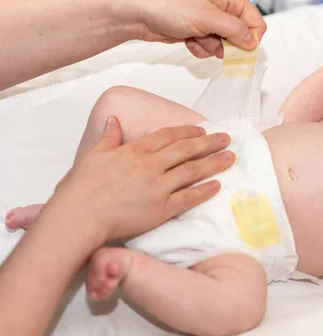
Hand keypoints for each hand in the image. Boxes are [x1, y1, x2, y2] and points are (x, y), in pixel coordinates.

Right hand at [44, 116, 233, 241]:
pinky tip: (218, 185)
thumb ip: (109, 137)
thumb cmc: (81, 187)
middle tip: (227, 138)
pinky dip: (204, 191)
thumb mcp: (94, 155)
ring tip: (230, 157)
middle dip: (209, 143)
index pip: (167, 136)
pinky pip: (188, 198)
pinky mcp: (161, 210)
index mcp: (135, 150)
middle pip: (186, 150)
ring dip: (214, 163)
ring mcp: (158, 188)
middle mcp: (151, 166)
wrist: (80, 216)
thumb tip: (114, 120)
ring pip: (192, 171)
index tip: (202, 130)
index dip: (187, 132)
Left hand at [128, 0, 266, 57]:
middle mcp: (225, 6)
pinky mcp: (201, 31)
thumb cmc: (170, 7)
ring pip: (225, 45)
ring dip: (211, 47)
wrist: (140, 13)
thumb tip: (252, 43)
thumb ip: (235, 31)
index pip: (256, 24)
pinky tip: (188, 39)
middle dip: (226, 44)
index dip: (248, 40)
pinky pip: (210, 48)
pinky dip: (200, 48)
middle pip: (241, 37)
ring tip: (195, 37)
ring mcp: (212, 20)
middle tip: (211, 42)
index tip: (235, 49)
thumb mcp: (208, 18)